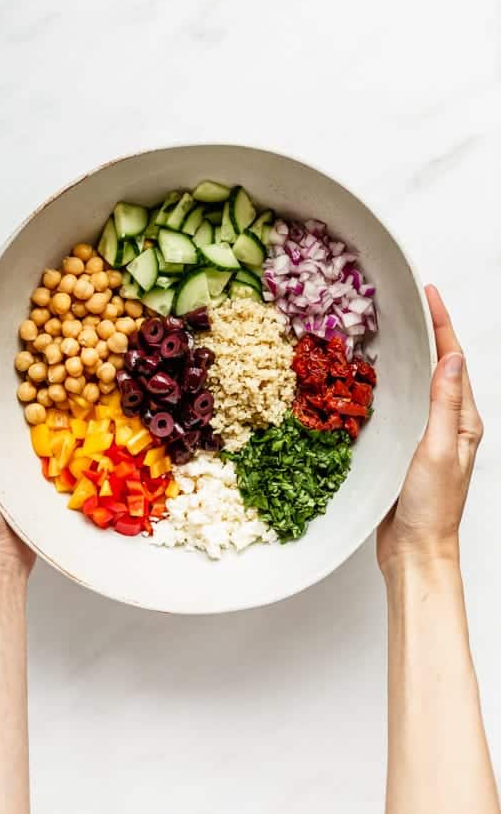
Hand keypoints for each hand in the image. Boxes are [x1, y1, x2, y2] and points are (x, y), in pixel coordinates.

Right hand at [377, 285, 483, 574]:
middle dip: (431, 331)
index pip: (454, 361)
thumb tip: (451, 358)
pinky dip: (398, 384)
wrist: (415, 551)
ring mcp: (430, 436)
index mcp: (463, 421)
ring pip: (423, 384)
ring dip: (414, 355)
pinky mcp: (410, 448)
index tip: (429, 293)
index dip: (442, 325)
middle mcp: (450, 424)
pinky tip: (381, 379)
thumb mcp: (438, 450)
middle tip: (411, 302)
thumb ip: (443, 404)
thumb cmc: (430, 507)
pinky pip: (406, 405)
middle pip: (442, 366)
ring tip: (397, 329)